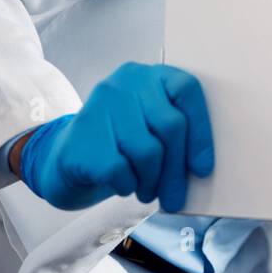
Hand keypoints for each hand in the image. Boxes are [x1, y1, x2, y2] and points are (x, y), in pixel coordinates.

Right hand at [18, 62, 214, 211]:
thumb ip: (175, 132)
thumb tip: (202, 166)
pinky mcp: (84, 134)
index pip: (186, 90)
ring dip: (152, 181)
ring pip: (148, 152)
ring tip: (147, 191)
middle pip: (170, 126)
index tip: (203, 167)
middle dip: (177, 170)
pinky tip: (124, 185)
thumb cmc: (121, 143)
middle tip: (175, 198)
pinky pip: (121, 170)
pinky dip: (127, 185)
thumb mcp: (149, 125)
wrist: (68, 157)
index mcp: (149, 74)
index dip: (201, 131)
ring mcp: (100, 105)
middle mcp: (124, 82)